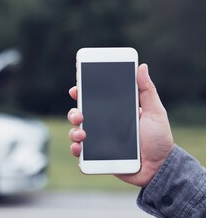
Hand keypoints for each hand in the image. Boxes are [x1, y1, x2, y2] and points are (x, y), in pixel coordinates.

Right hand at [67, 64, 173, 186]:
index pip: (94, 99)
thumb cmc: (159, 139)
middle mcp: (103, 125)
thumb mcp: (155, 112)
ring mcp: (98, 141)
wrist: (159, 168)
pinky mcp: (97, 157)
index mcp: (114, 112)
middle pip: (80, 114)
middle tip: (79, 115)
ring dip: (73, 132)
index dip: (82, 92)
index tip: (76, 87)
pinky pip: (81, 153)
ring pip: (77, 132)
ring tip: (81, 134)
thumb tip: (142, 66)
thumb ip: (147, 90)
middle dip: (74, 112)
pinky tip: (79, 148)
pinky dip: (76, 150)